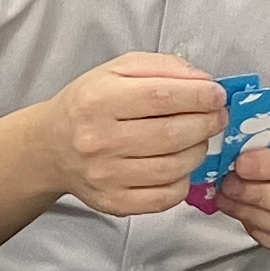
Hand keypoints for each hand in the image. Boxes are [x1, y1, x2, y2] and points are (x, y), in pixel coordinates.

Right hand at [35, 53, 227, 219]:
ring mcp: (106, 176)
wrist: (52, 147)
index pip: (162, 97)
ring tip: (198, 139)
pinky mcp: (114, 202)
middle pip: (172, 134)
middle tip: (217, 117)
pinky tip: (180, 166)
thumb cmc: (90, 104)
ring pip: (173, 168)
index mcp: (98, 99)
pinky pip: (165, 197)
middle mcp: (99, 139)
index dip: (199, 96)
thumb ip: (162, 68)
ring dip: (199, 151)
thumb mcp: (118, 71)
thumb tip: (204, 82)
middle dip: (206, 123)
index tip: (218, 95)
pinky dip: (183, 181)